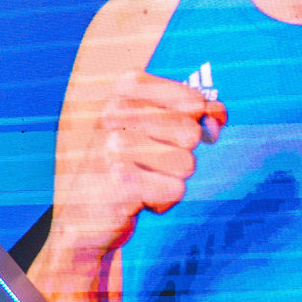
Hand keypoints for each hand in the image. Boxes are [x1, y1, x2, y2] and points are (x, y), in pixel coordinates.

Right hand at [55, 71, 224, 258]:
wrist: (84, 212)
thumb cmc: (130, 161)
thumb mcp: (161, 126)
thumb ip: (198, 113)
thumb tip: (217, 115)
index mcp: (124, 88)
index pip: (194, 101)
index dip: (195, 124)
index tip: (170, 132)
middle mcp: (113, 112)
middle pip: (191, 133)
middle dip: (182, 154)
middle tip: (150, 160)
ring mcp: (111, 149)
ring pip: (186, 163)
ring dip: (172, 178)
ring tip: (142, 178)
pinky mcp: (118, 185)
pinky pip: (175, 190)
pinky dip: (163, 200)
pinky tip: (136, 198)